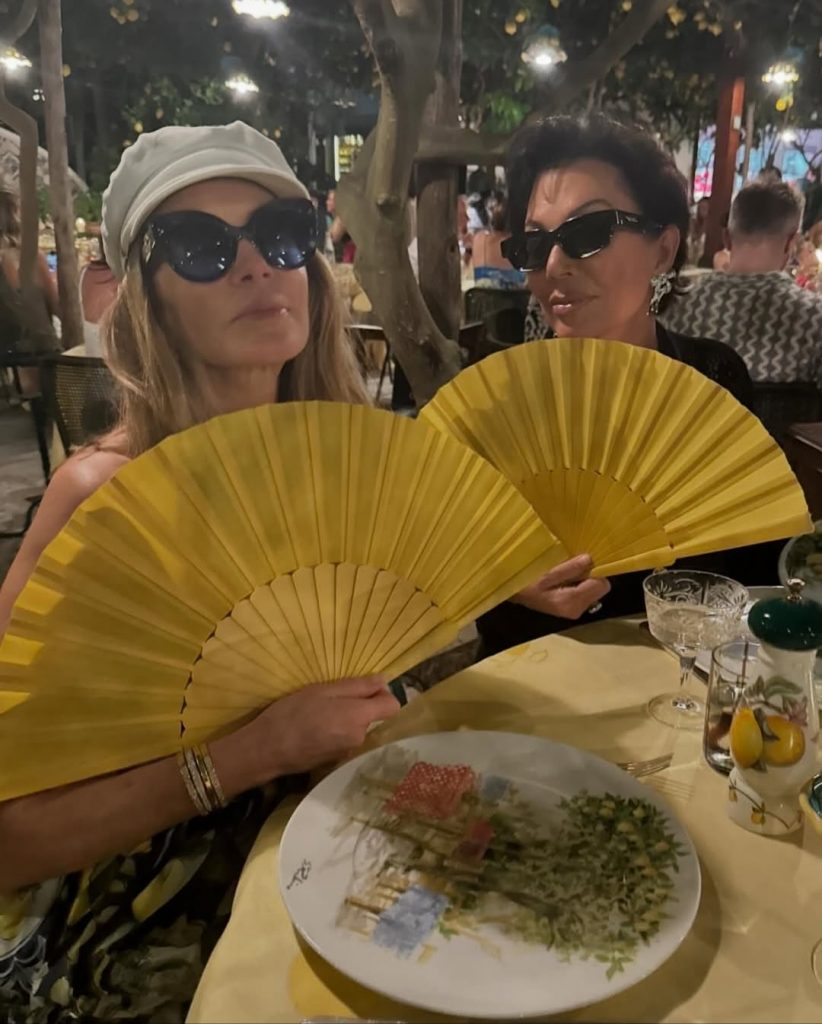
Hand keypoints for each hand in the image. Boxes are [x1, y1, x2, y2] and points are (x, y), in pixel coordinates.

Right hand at [242, 676, 400, 781]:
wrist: (266, 750)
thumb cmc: (292, 713)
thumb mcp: (322, 691)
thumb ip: (356, 686)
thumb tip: (383, 680)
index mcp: (359, 717)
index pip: (392, 706)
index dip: (382, 694)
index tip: (363, 688)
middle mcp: (359, 737)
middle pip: (372, 716)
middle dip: (357, 705)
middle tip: (329, 698)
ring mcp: (347, 751)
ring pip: (356, 727)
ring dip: (345, 718)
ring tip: (318, 713)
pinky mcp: (335, 760)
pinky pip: (344, 738)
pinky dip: (335, 731)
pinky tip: (314, 728)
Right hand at [512, 554, 610, 619]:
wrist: (513, 594)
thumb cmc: (526, 582)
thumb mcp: (546, 572)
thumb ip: (569, 568)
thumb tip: (590, 559)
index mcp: (571, 601)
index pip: (601, 585)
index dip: (595, 571)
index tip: (582, 562)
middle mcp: (576, 610)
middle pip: (600, 589)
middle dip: (590, 576)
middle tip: (571, 567)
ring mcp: (574, 611)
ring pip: (594, 591)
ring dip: (584, 580)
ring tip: (565, 574)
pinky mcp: (572, 609)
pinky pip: (586, 593)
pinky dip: (579, 585)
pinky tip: (564, 581)